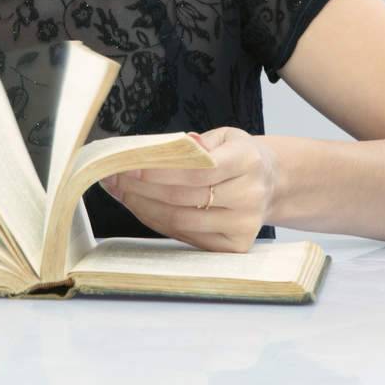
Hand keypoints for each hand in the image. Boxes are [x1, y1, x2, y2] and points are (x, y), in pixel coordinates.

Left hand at [100, 127, 279, 252]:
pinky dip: (158, 222)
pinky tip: (141, 207)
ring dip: (143, 207)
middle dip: (142, 188)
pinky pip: (185, 236)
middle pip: (184, 197)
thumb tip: (156, 150)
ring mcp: (244, 225)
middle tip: (113, 177)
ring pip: (180, 221)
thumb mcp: (225, 137)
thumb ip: (193, 143)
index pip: (198, 171)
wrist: (271, 184)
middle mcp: (250, 196)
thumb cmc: (239, 157)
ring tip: (121, 192)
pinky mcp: (234, 246)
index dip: (160, 170)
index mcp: (248, 161)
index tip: (129, 164)